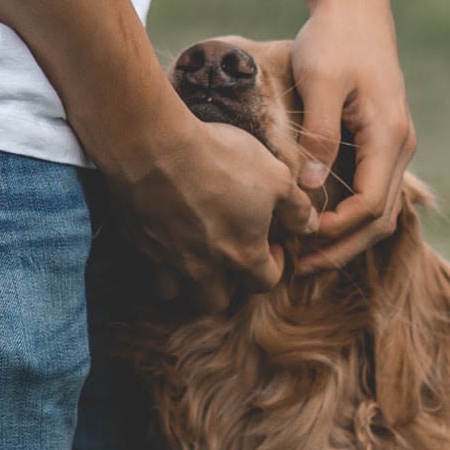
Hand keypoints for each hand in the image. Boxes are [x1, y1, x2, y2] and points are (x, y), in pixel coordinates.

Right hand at [111, 103, 306, 301]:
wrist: (155, 147)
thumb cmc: (221, 160)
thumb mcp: (275, 176)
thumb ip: (297, 207)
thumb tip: (311, 226)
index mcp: (242, 256)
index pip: (265, 283)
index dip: (275, 266)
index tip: (272, 244)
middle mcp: (204, 269)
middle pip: (216, 302)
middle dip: (228, 286)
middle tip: (232, 255)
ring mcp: (167, 260)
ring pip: (176, 294)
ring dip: (187, 283)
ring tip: (194, 255)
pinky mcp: (138, 243)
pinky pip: (147, 265)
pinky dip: (156, 259)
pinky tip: (163, 234)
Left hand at [290, 0, 414, 253]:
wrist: (356, 6)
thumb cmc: (335, 40)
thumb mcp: (321, 83)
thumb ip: (320, 136)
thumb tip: (312, 188)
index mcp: (389, 136)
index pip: (369, 206)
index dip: (336, 232)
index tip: (299, 241)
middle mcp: (400, 146)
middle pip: (380, 220)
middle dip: (343, 248)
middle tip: (300, 269)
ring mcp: (395, 144)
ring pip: (380, 209)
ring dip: (347, 236)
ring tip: (306, 255)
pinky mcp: (381, 140)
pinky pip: (372, 190)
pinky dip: (349, 215)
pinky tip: (317, 222)